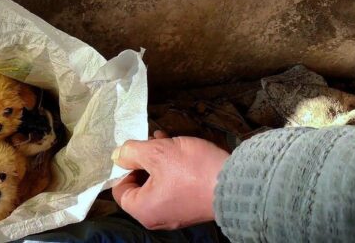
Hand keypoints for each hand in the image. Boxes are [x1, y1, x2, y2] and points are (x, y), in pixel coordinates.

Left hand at [111, 131, 229, 229]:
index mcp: (143, 210)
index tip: (132, 151)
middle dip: (143, 159)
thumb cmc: (193, 170)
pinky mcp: (190, 205)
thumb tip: (117, 155)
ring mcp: (175, 213)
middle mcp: (156, 217)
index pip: (119, 189)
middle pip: (139, 185)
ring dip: (157, 160)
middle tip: (149, 141)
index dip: (123, 167)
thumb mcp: (157, 152)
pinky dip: (171, 168)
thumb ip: (131, 152)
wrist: (237, 182)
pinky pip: (172, 187)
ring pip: (157, 182)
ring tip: (163, 138)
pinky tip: (176, 147)